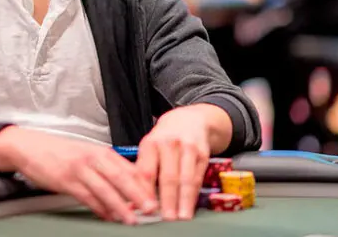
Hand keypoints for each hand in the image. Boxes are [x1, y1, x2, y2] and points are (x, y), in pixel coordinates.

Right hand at [0, 127, 157, 223]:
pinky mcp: (66, 181)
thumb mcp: (86, 154)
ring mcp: (79, 169)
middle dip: (138, 194)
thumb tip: (128, 187)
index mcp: (100, 151)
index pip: (129, 167)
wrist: (29, 147)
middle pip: (121, 177)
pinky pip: (87, 197)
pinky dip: (99, 209)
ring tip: (132, 220)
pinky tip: (107, 217)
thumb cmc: (59, 152)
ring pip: (105, 189)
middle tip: (151, 208)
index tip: (157, 196)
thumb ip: (106, 168)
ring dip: (121, 206)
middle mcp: (92, 158)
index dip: (144, 183)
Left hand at [136, 106, 217, 220]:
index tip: (145, 209)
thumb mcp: (149, 147)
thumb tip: (134, 200)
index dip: (146, 192)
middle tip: (166, 217)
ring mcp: (188, 148)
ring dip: (184, 200)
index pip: (146, 171)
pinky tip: (190, 205)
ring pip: (186, 178)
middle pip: (168, 176)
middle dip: (168, 199)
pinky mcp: (203, 154)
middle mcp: (169, 144)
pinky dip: (194, 194)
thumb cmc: (164, 139)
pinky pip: (198, 177)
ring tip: (182, 216)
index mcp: (150, 144)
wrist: (189, 119)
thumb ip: (143, 171)